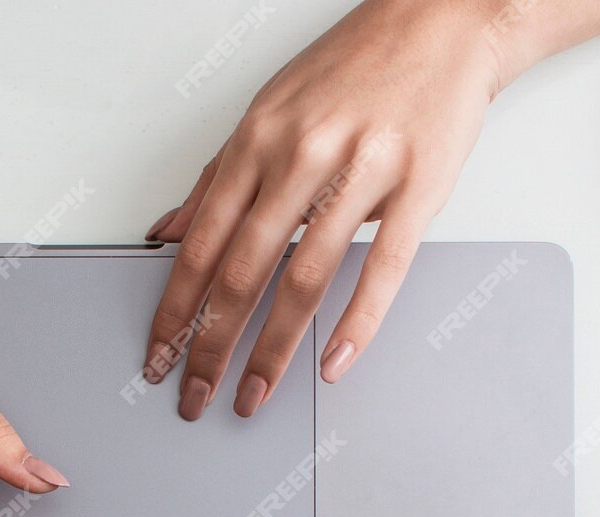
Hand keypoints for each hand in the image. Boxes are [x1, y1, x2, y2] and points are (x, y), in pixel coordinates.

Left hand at [142, 0, 512, 418]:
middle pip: (243, 271)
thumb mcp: (266, 111)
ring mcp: (361, 171)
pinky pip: (384, 267)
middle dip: (210, 345)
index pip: (201, 244)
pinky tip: (335, 363)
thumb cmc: (353, 68)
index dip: (174, 309)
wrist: (442, 21)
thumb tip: (166, 235)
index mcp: (257, 140)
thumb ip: (217, 179)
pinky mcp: (418, 186)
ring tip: (253, 395)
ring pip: (304, 279)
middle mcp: (301, 155)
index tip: (158, 355)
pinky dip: (357, 324)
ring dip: (272, 350)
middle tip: (194, 395)